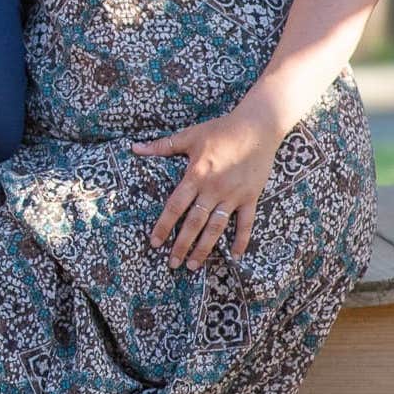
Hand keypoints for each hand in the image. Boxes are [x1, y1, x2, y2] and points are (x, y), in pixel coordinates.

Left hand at [133, 100, 281, 267]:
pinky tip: (234, 256)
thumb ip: (162, 146)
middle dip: (182, 245)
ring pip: (216, 228)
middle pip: (194, 223)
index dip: (164, 226)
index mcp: (196, 176)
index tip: (154, 243)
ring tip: (193, 266)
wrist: (257, 127)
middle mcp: (213, 190)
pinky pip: (246, 223)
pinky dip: (241, 240)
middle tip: (172, 264)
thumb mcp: (190, 136)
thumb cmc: (221, 130)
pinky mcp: (251, 197)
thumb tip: (135, 148)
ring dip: (204, 249)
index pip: (175, 206)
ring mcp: (233, 196)